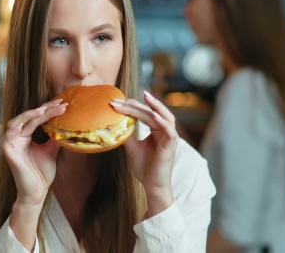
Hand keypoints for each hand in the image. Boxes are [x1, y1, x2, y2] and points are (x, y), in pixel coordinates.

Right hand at [0, 99, 66, 206]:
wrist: (37, 192)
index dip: (48, 109)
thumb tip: (63, 123)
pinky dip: (15, 129)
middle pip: (28, 117)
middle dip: (43, 109)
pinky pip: (8, 137)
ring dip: (30, 115)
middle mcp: (16, 137)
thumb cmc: (42, 173)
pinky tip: (25, 124)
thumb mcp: (51, 150)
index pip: (36, 117)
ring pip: (17, 123)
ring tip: (44, 110)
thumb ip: (53, 136)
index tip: (63, 103)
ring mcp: (10, 144)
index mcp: (25, 135)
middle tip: (59, 104)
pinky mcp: (8, 152)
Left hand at [110, 90, 178, 214]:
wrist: (153, 187)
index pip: (144, 113)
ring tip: (144, 96)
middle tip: (118, 101)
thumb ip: (127, 135)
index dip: (130, 106)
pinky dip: (162, 122)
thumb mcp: (132, 148)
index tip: (114, 103)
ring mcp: (169, 137)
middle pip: (152, 111)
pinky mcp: (171, 146)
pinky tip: (153, 116)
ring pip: (163, 116)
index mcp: (156, 130)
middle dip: (135, 104)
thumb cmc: (145, 168)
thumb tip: (115, 124)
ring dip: (153, 106)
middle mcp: (165, 131)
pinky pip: (169, 130)